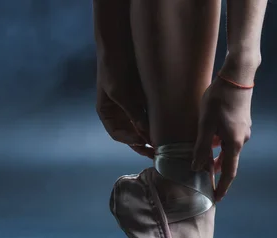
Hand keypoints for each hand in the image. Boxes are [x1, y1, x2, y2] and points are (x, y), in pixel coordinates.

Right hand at [93, 0, 152, 157]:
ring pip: (142, 126)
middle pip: (131, 134)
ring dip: (153, 134)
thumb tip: (146, 135)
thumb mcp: (121, 94)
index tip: (145, 144)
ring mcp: (131, 106)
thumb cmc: (114, 69)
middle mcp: (119, 113)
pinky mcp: (143, 98)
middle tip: (158, 153)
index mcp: (108, 114)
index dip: (131, 141)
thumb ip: (133, 114)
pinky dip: (158, 121)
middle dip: (144, 144)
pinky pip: (151, 114)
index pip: (119, 135)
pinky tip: (169, 126)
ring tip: (167, 143)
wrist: (120, 45)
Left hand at [193, 76, 252, 201]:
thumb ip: (201, 147)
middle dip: (216, 174)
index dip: (222, 187)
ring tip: (201, 164)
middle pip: (228, 162)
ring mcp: (243, 130)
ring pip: (227, 150)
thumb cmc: (219, 99)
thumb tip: (196, 167)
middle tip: (205, 184)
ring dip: (215, 158)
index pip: (228, 172)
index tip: (216, 199)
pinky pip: (228, 140)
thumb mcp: (205, 124)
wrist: (238, 76)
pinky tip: (208, 141)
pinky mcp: (240, 122)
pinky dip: (218, 146)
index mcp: (234, 143)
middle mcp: (241, 139)